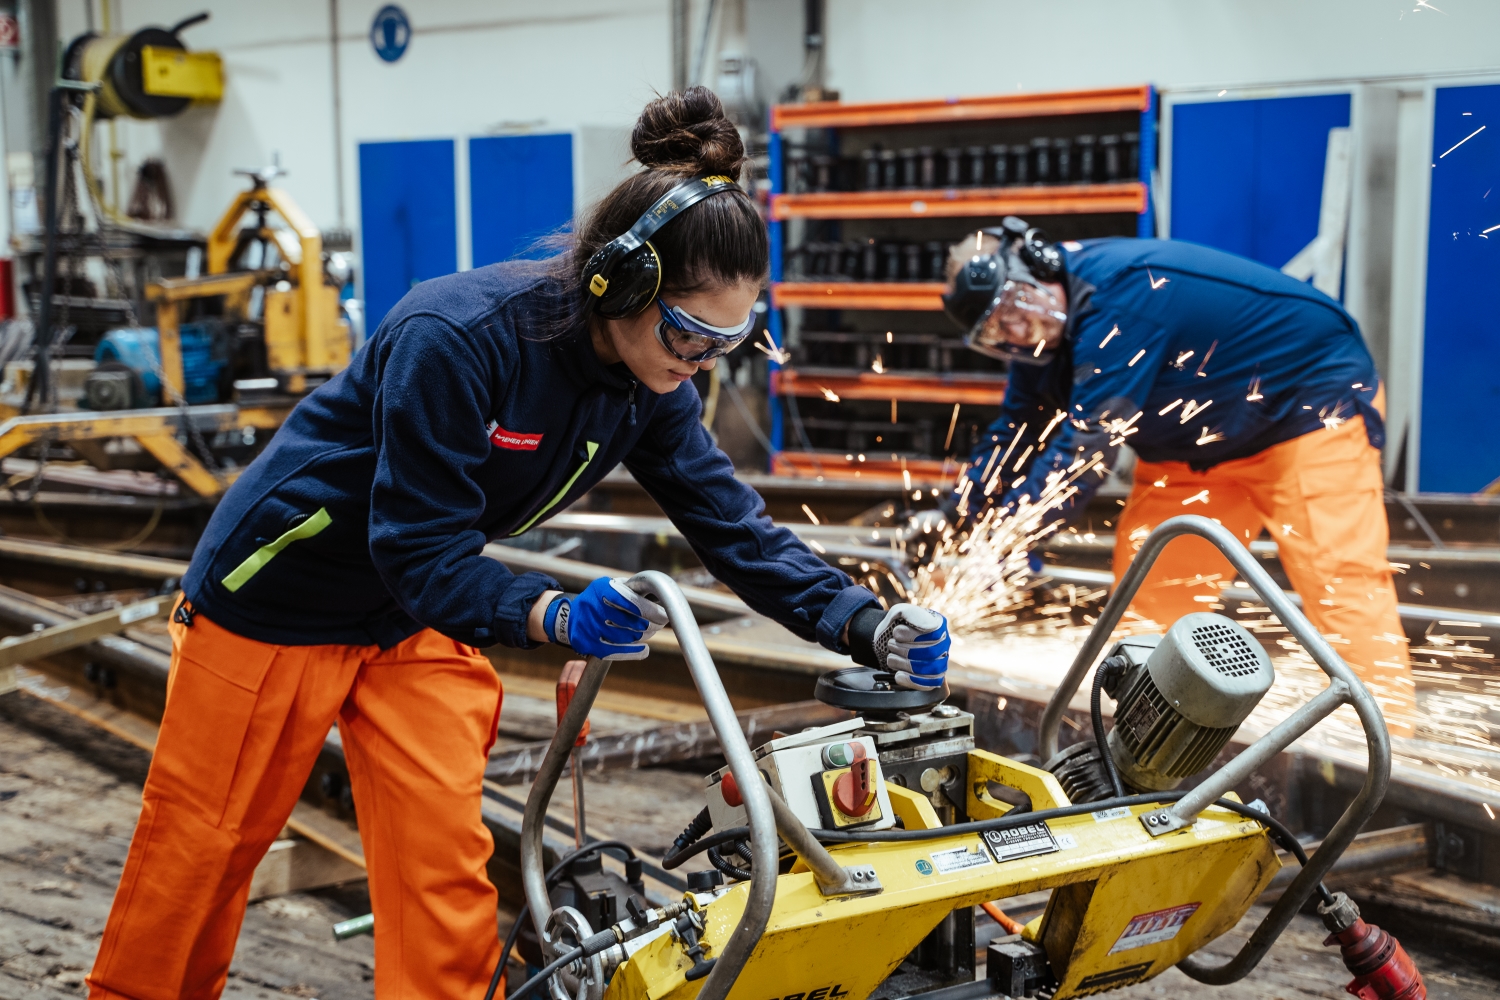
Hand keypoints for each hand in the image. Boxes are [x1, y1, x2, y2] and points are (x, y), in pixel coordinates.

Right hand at [545, 577, 668, 660]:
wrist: (569, 616)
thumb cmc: (600, 600)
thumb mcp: (611, 586)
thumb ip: (632, 590)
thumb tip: (661, 597)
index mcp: (601, 589)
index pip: (633, 601)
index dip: (652, 610)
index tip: (664, 614)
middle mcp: (593, 607)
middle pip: (633, 622)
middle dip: (652, 624)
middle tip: (660, 623)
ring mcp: (589, 627)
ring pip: (628, 637)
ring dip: (644, 636)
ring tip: (648, 632)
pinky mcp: (588, 644)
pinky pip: (617, 651)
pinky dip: (634, 652)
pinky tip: (644, 649)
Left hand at [849, 603, 950, 689]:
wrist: (890, 642)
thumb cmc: (898, 627)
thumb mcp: (900, 613)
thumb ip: (912, 614)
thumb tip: (930, 627)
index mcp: (939, 625)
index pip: (934, 633)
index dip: (913, 635)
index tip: (896, 633)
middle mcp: (944, 644)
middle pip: (931, 652)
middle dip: (905, 650)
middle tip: (891, 645)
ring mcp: (941, 661)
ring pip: (931, 669)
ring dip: (905, 664)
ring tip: (891, 658)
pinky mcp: (933, 678)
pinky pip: (930, 684)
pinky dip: (912, 681)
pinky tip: (898, 675)